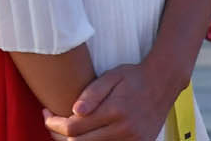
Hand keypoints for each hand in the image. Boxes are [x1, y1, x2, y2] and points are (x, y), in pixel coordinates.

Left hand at [43, 63, 175, 139]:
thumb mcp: (111, 77)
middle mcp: (125, 130)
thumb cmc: (133, 77)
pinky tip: (86, 133)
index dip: (53, 123)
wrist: (163, 82)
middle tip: (52, 121)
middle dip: (60, 134)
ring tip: (67, 128)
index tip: (46, 113)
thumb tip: (75, 111)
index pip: (73, 128)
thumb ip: (92, 94)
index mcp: (115, 112)